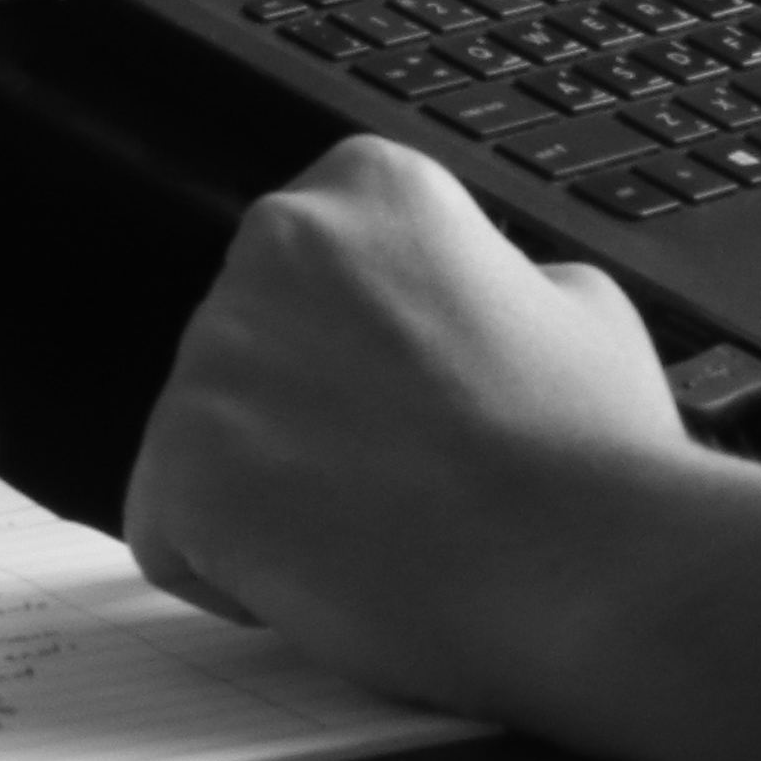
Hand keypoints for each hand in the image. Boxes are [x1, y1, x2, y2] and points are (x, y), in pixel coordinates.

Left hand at [124, 137, 705, 724]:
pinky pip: (169, 531)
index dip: (366, 354)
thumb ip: (490, 277)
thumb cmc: (591, 448)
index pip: (313, 274)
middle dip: (309, 419)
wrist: (585, 566)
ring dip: (275, 495)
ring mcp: (214, 355)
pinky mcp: (179, 467)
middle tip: (400, 476)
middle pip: (250, 353)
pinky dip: (232, 571)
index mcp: (369, 185)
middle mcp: (276, 242)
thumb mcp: (575, 301)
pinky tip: (329, 575)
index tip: (417, 400)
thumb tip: (462, 301)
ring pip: (206, 444)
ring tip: (378, 531)